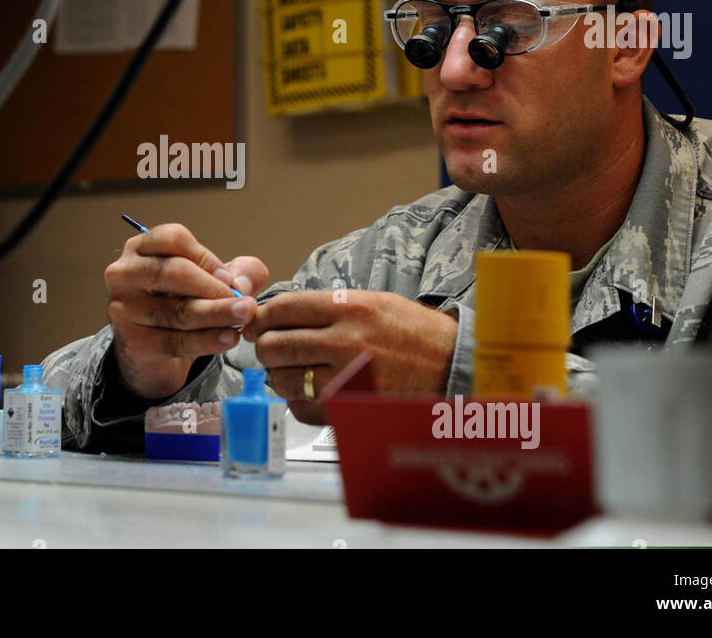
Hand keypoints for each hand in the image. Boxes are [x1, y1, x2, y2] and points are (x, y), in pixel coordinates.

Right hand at [105, 223, 269, 398]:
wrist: (151, 353)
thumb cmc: (179, 305)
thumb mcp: (209, 282)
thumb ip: (237, 272)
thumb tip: (243, 283)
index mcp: (141, 249)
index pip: (173, 240)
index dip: (206, 257)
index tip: (230, 278)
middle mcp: (124, 274)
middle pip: (173, 273)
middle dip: (214, 287)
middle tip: (245, 301)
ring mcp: (123, 309)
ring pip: (176, 310)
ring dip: (217, 314)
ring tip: (244, 316)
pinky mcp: (133, 342)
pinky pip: (175, 341)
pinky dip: (206, 340)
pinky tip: (228, 338)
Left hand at [242, 290, 458, 424]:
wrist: (454, 366)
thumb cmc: (416, 334)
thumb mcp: (375, 303)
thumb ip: (329, 306)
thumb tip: (284, 312)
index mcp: (350, 308)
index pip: (283, 308)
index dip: (261, 317)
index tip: (256, 323)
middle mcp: (344, 341)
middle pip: (274, 345)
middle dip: (266, 348)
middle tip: (273, 350)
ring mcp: (346, 378)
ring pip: (284, 380)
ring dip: (283, 377)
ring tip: (296, 372)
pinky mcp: (350, 409)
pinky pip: (303, 409)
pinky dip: (300, 402)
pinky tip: (312, 392)